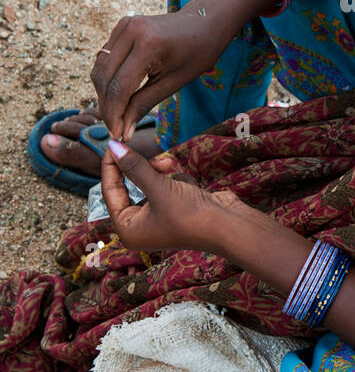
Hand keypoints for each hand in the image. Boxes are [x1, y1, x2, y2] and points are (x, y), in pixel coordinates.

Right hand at [90, 8, 226, 142]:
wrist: (204, 23)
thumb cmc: (196, 54)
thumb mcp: (173, 83)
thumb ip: (143, 105)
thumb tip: (122, 133)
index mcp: (149, 45)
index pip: (119, 87)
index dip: (114, 114)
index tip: (116, 134)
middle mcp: (131, 30)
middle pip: (104, 78)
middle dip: (106, 106)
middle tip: (115, 128)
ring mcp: (124, 25)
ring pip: (100, 68)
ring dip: (103, 93)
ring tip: (116, 113)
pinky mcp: (121, 25)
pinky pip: (105, 58)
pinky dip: (108, 78)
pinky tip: (118, 94)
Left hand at [100, 142, 249, 254]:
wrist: (228, 226)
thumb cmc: (189, 214)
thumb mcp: (158, 188)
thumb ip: (135, 167)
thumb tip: (113, 147)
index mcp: (127, 229)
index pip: (109, 192)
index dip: (111, 165)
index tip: (113, 142)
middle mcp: (139, 226)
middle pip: (128, 186)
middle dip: (139, 168)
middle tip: (138, 147)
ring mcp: (157, 218)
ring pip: (147, 183)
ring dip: (157, 171)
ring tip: (168, 163)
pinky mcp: (174, 209)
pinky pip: (164, 187)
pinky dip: (172, 180)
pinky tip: (185, 182)